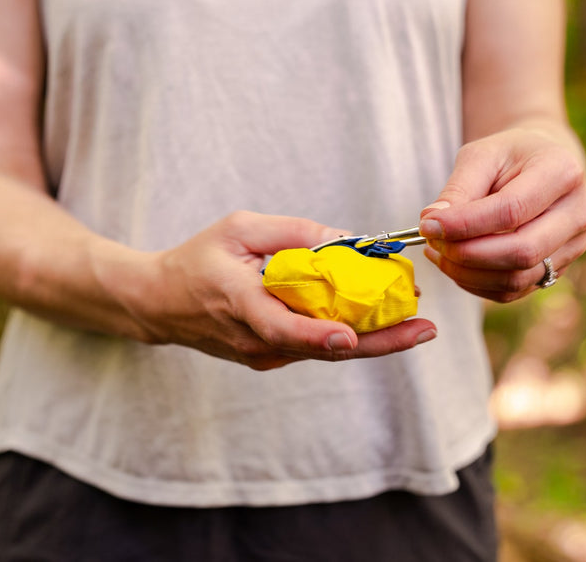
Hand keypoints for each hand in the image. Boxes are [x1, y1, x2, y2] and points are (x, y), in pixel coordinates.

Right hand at [132, 211, 437, 369]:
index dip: (317, 335)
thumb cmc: (199, 259)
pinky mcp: (272, 356)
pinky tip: (382, 318)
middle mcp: (255, 340)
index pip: (281, 327)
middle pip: (322, 347)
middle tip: (424, 329)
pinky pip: (316, 345)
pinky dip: (350, 333)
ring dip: (373, 337)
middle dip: (378, 341)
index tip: (350, 337)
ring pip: (326, 350)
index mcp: (240, 304)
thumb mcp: (239, 228)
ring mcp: (264, 354)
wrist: (162, 303)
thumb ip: (292, 233)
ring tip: (417, 321)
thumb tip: (345, 240)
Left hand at [418, 124, 585, 302]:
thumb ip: (458, 188)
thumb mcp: (482, 155)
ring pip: (517, 280)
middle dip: (466, 254)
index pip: (512, 210)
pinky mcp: (557, 269)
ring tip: (437, 251)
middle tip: (431, 241)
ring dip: (467, 273)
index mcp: (562, 172)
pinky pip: (512, 291)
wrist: (543, 163)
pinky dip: (476, 283)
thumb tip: (432, 223)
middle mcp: (578, 213)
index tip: (428, 224)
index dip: (465, 224)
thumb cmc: (510, 155)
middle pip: (521, 252)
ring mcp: (573, 246)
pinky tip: (454, 263)